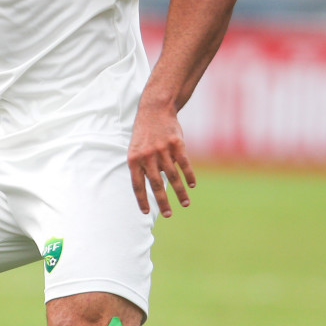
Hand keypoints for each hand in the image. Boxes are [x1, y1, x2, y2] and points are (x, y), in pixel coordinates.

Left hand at [127, 100, 195, 216]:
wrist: (155, 110)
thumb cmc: (144, 134)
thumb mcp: (135, 149)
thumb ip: (142, 168)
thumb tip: (152, 189)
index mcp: (134, 159)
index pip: (137, 185)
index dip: (141, 199)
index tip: (146, 213)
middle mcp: (147, 156)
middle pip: (156, 184)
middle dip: (163, 202)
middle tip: (168, 215)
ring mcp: (162, 150)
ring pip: (173, 177)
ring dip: (180, 192)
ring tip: (185, 204)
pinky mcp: (177, 145)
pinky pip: (184, 164)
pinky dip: (189, 176)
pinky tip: (192, 185)